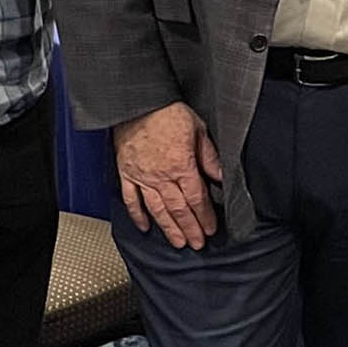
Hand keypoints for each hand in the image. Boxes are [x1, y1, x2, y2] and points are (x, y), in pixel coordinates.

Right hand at [114, 101, 223, 248]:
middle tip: (197, 244)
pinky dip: (138, 215)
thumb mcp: (198, 129)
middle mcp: (161, 176)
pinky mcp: (126, 173)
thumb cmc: (167, 111)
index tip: (210, 229)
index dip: (205, 216)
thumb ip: (209, 156)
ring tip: (177, 243)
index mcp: (181, 165)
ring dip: (168, 229)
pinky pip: (131, 199)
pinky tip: (145, 227)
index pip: (197, 198)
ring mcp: (142, 177)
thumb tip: (221, 176)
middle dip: (190, 229)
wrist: (138, 102)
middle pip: (178, 209)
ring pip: (157, 210)